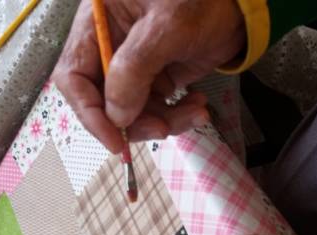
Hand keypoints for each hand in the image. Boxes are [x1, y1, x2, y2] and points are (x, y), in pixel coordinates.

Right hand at [52, 0, 245, 152]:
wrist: (242, 2)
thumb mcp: (166, 27)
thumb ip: (135, 70)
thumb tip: (117, 115)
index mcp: (98, 23)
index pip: (74, 75)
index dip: (90, 111)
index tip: (114, 139)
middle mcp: (112, 47)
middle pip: (104, 100)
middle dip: (133, 121)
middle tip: (162, 128)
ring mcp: (137, 65)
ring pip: (134, 110)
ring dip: (163, 121)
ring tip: (194, 114)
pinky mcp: (161, 77)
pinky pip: (159, 108)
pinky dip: (178, 115)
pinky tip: (199, 105)